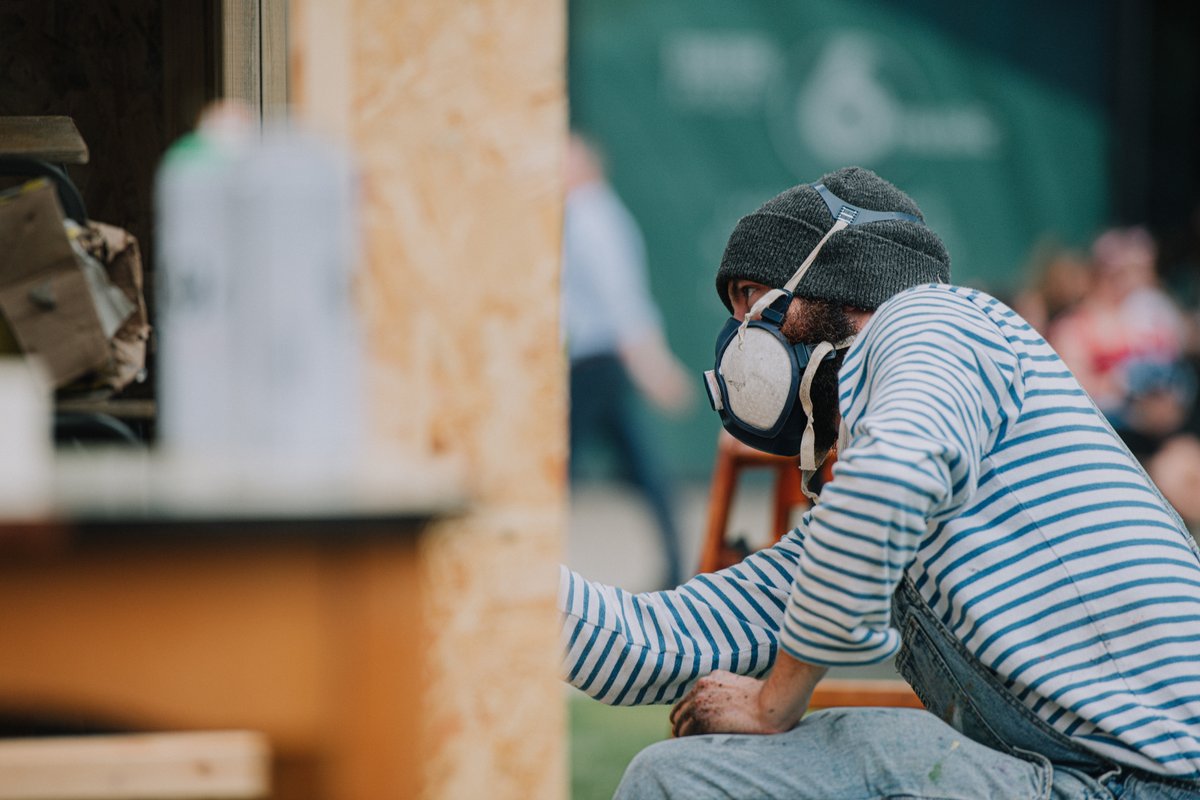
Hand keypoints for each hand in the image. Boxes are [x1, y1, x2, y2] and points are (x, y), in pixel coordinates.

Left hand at [670, 656, 826, 737]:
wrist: (773, 703)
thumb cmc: (767, 699)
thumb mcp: (741, 687)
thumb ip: (726, 693)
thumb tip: (726, 711)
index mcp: (710, 679)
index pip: (689, 700)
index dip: (688, 715)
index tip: (691, 726)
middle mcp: (701, 688)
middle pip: (680, 712)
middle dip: (682, 725)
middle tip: (686, 741)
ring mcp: (700, 702)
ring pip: (680, 724)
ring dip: (684, 736)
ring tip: (690, 750)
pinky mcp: (703, 718)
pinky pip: (686, 734)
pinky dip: (689, 742)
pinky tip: (696, 750)